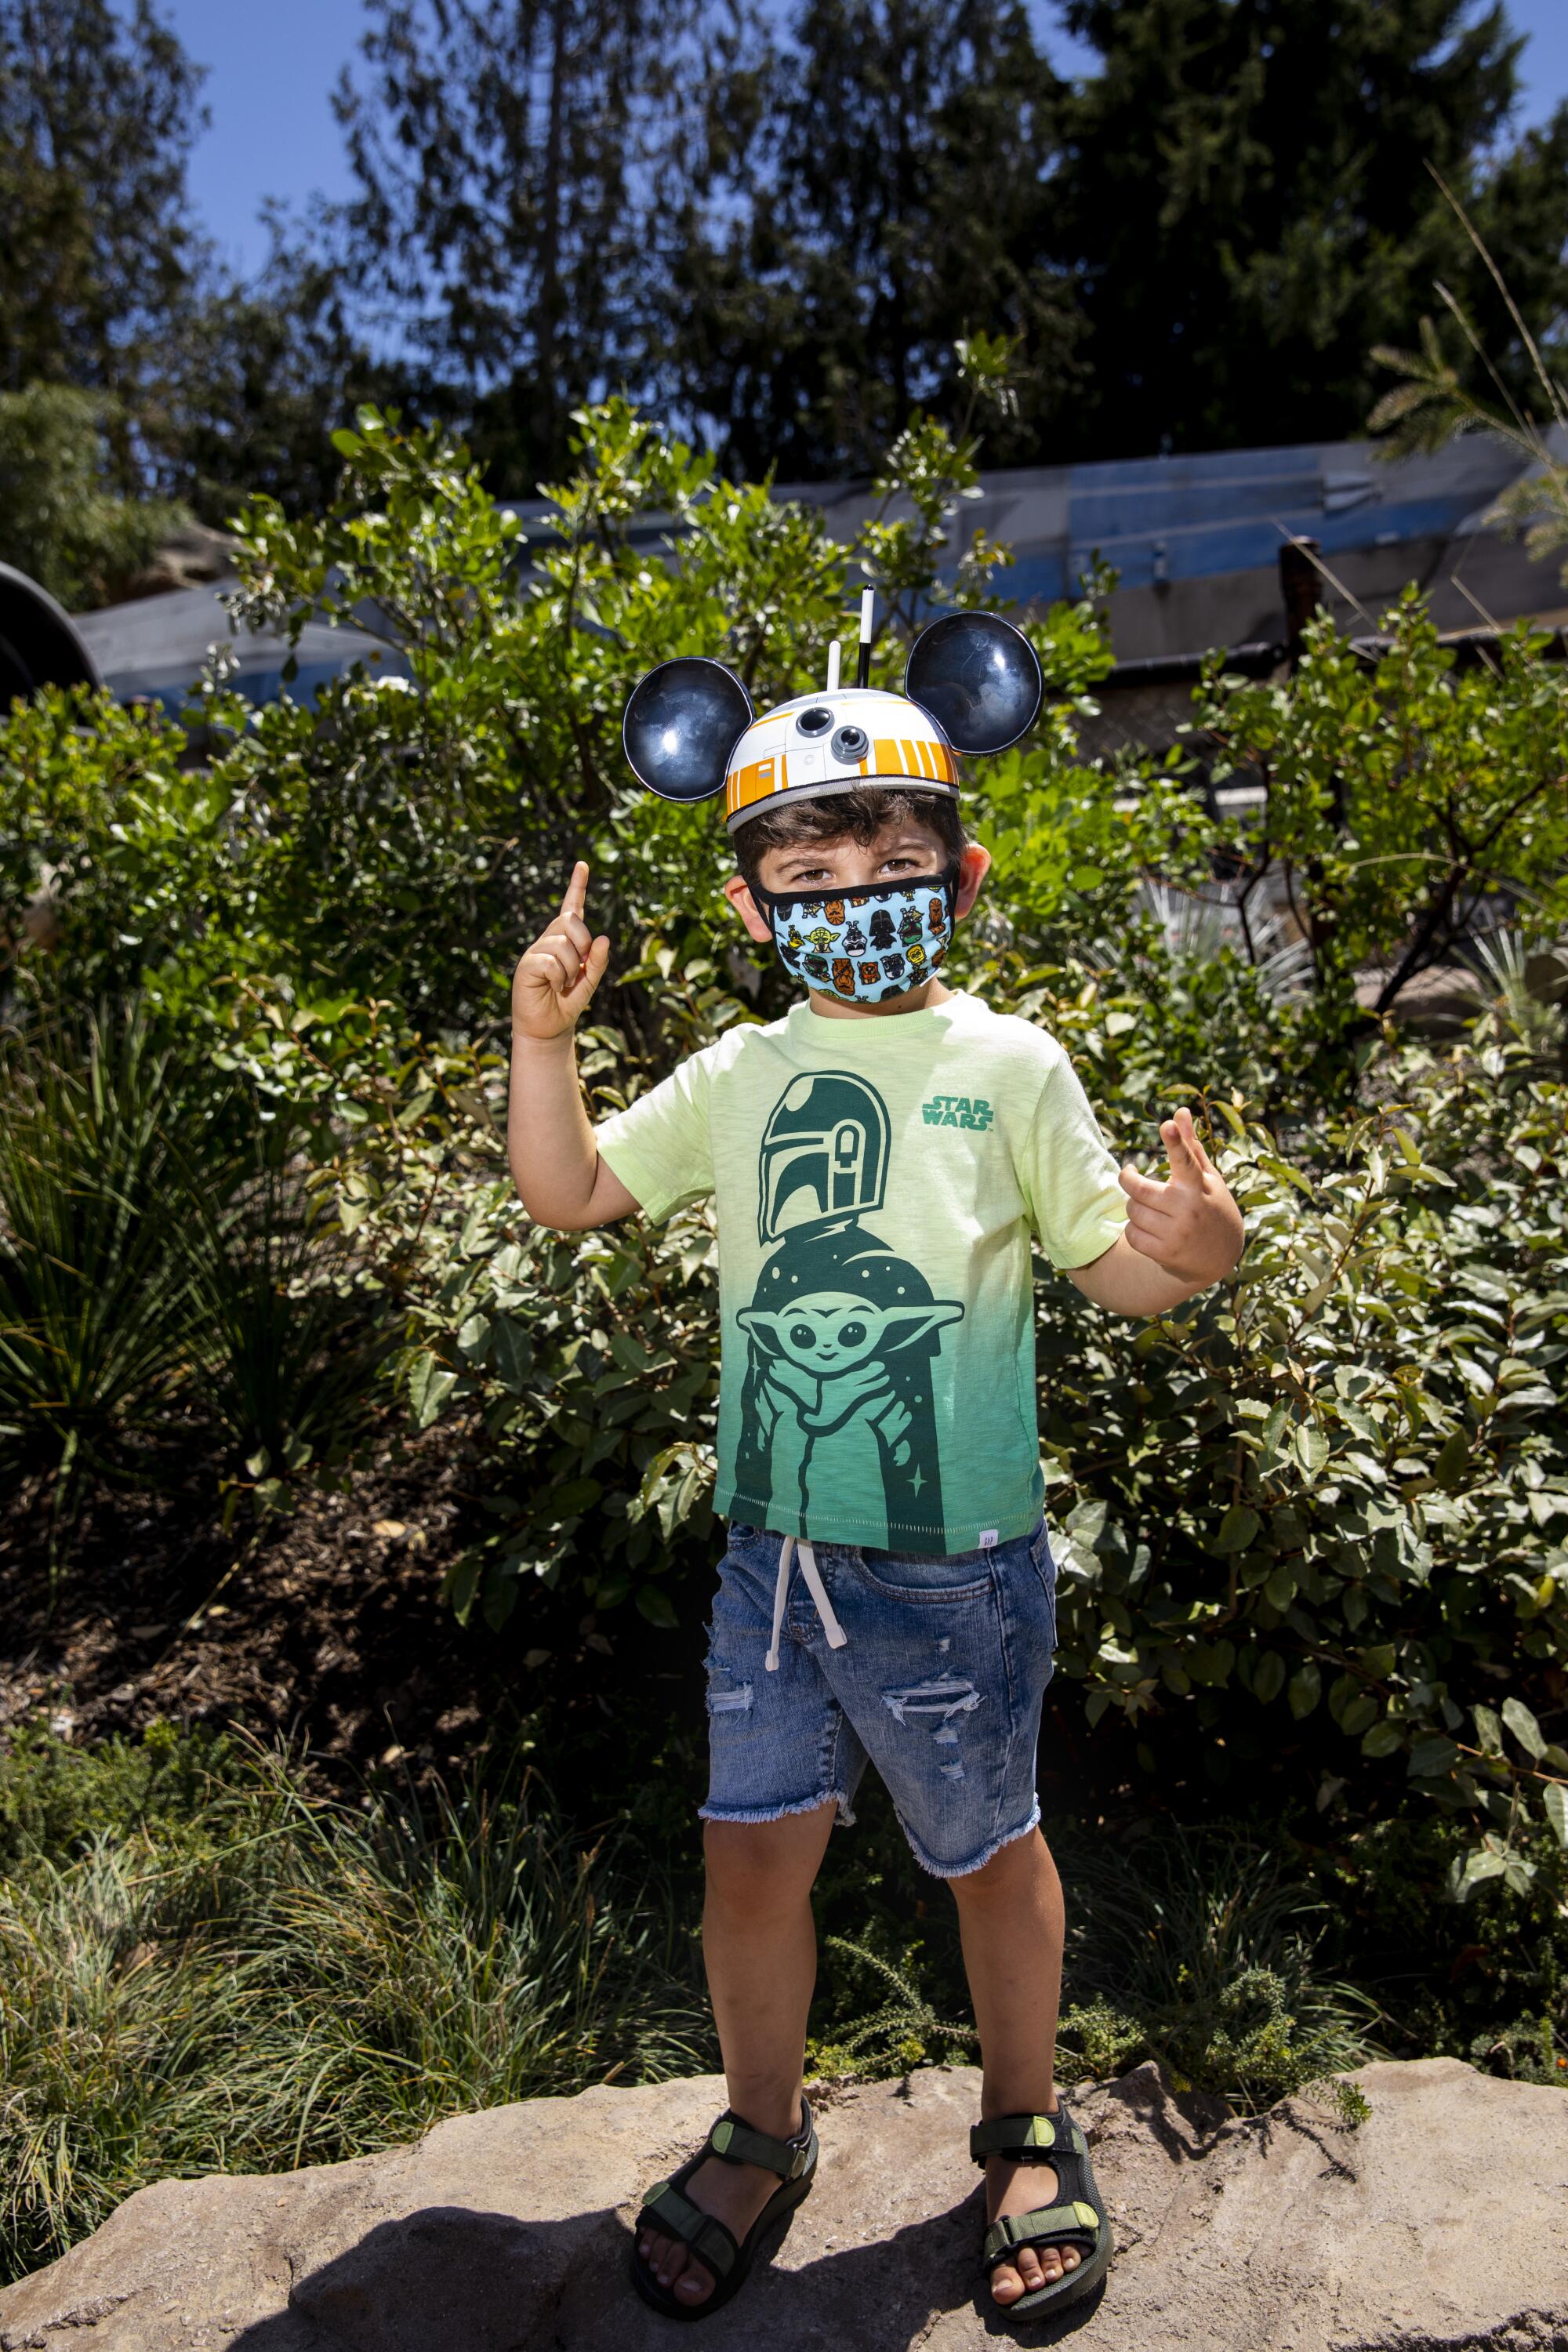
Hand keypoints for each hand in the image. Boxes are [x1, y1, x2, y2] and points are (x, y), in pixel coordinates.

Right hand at [512, 861, 610, 1042]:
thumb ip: (598, 961)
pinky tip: (555, 987)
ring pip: (563, 944)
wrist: (549, 1027)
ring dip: (571, 969)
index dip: (577, 886)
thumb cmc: (568, 1002)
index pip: (572, 908)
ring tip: (564, 984)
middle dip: (583, 944)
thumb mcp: (590, 981)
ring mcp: (536, 951)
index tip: (583, 865)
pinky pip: (550, 961)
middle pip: (571, 921)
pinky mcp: (526, 965)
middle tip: (579, 968)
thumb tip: (603, 938)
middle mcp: (549, 940)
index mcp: (566, 940)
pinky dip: (559, 977)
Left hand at [1118, 1105, 1243, 1288]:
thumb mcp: (1207, 1178)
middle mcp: (1188, 1208)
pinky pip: (1131, 1234)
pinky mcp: (1165, 1252)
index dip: (1176, 1142)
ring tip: (1149, 1208)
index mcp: (1199, 1185)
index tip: (1167, 1126)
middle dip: (1128, 1179)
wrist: (1221, 1257)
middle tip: (1130, 1174)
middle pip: (1138, 1188)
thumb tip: (1179, 1111)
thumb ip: (1189, 1146)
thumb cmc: (1211, 1207)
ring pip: (1132, 1210)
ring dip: (1134, 1207)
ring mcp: (1177, 1232)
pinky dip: (1134, 1229)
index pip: (1185, 1160)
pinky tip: (1149, 1229)